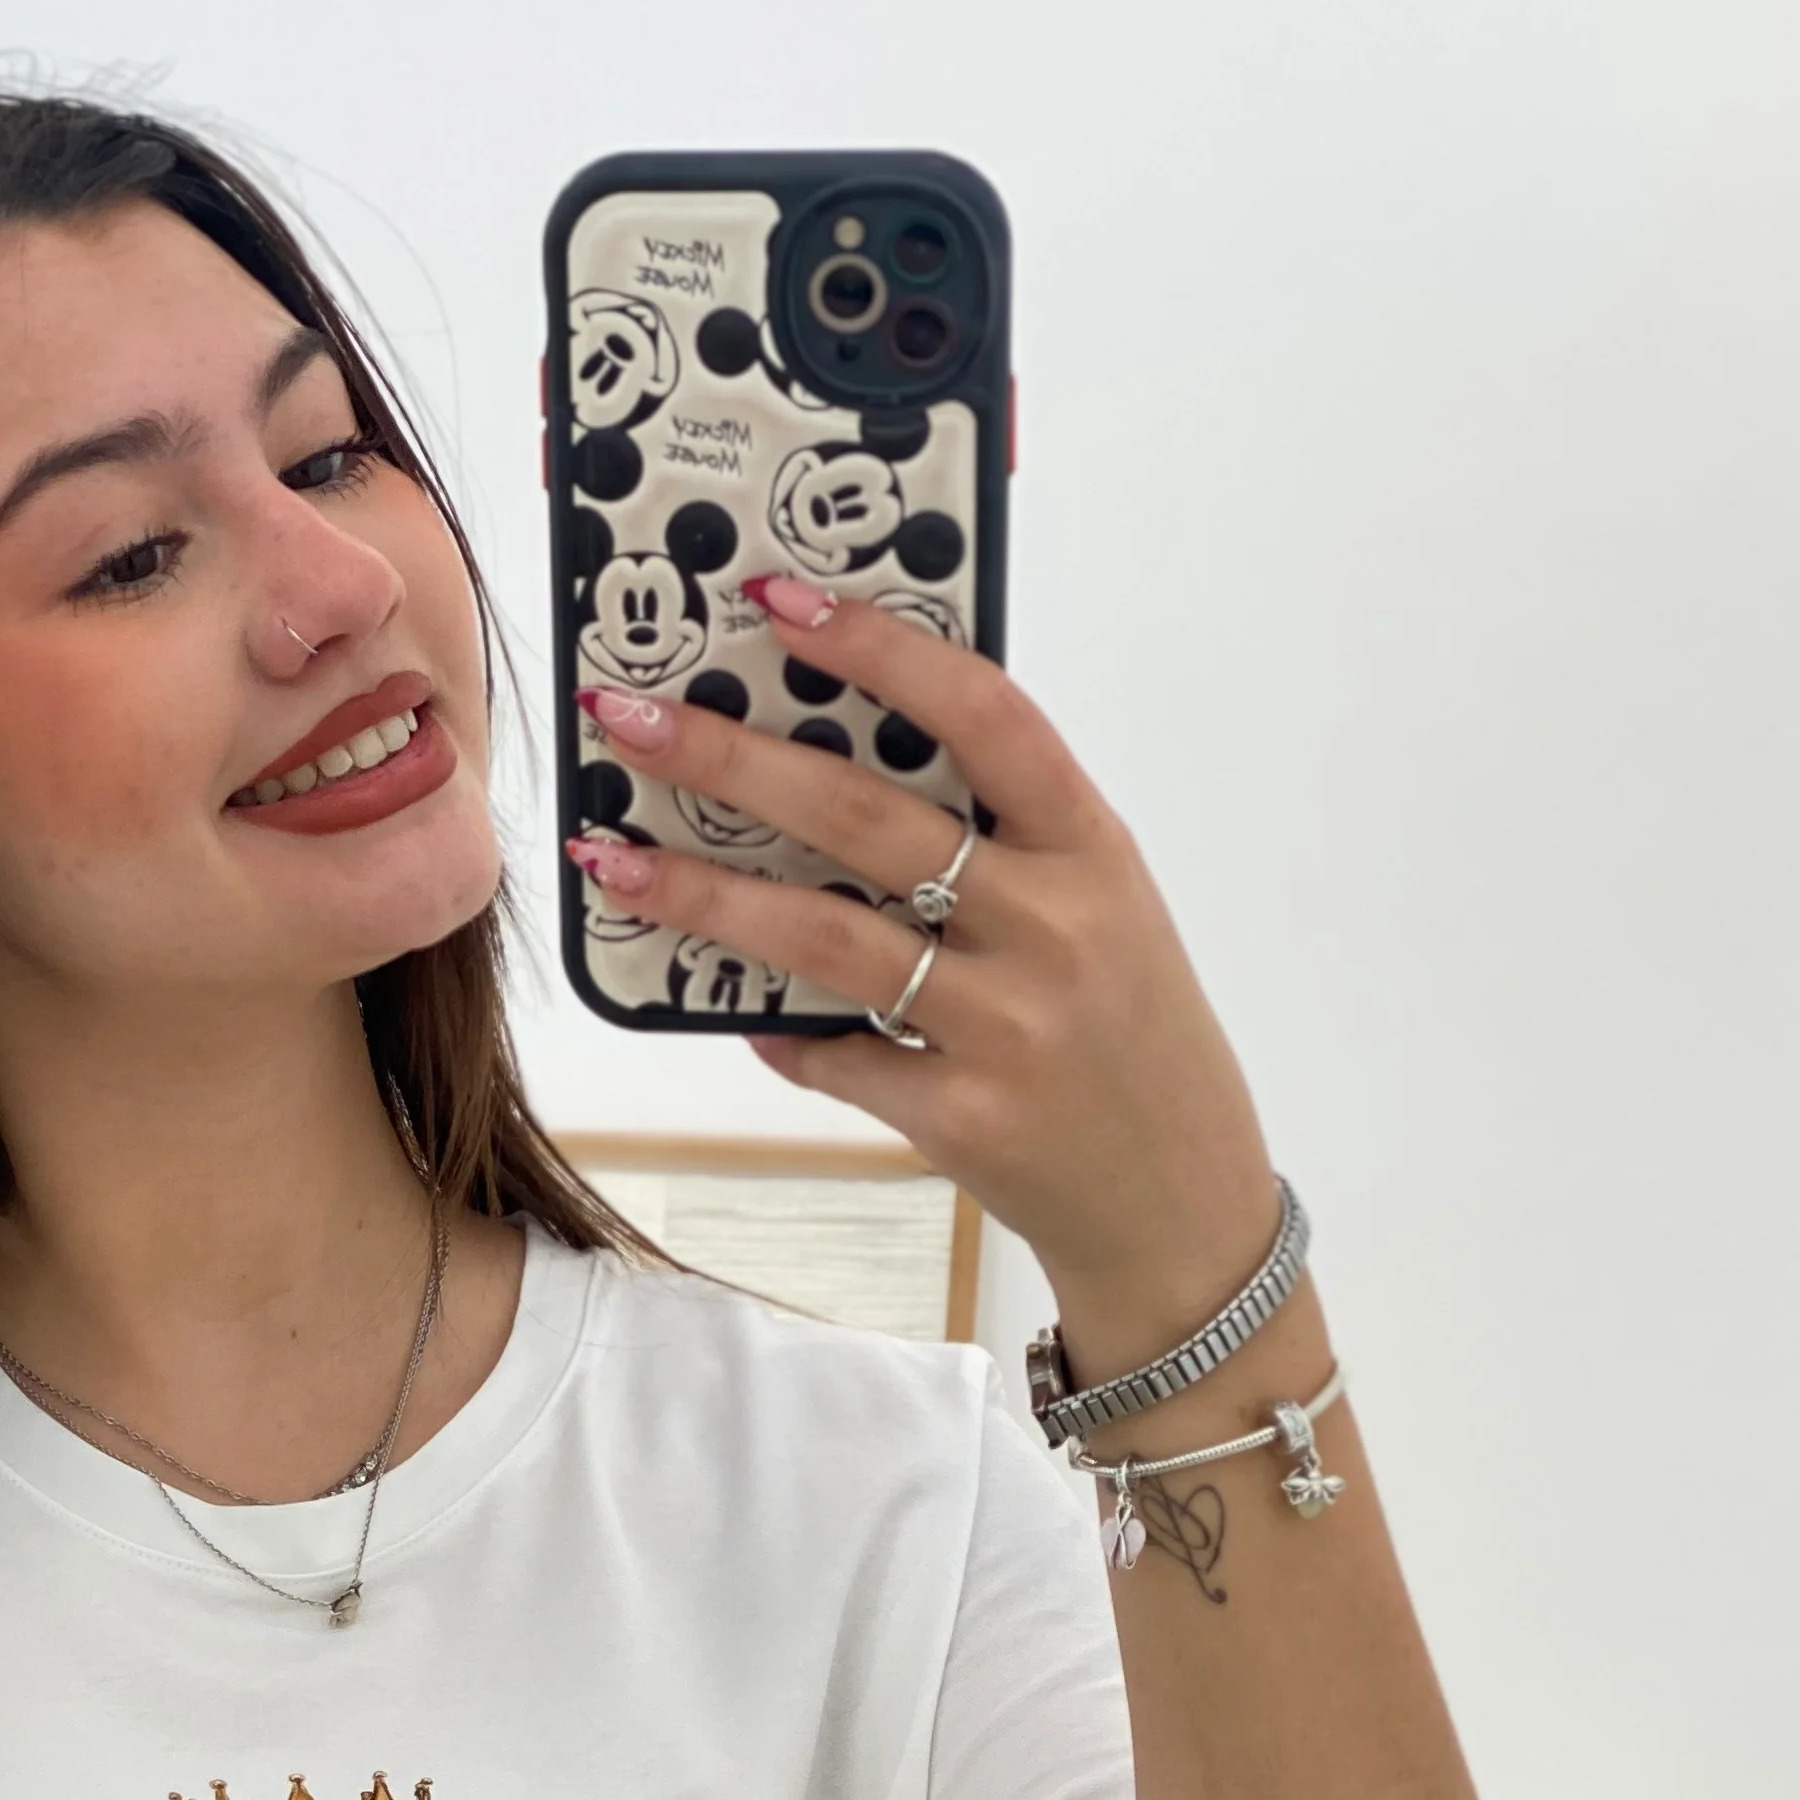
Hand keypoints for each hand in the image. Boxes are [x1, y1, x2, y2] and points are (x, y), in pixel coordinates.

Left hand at [569, 587, 1277, 1363]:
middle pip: (867, 820)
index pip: (983, 714)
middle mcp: (1054, 926)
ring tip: (618, 859)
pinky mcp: (964, 1116)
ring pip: (826, 939)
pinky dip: (777, 1032)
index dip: (879, 648)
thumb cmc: (1131, 1033)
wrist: (1181, 1197)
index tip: (779, 601)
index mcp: (1092, 847)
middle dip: (733, 760)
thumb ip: (1005, 841)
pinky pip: (837, 1058)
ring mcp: (1008, 1026)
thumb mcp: (1105, 908)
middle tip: (631, 721)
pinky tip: (727, 1012)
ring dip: (706, 894)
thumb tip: (840, 771)